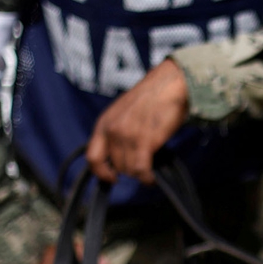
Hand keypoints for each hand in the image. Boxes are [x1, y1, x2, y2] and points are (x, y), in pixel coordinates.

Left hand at [86, 57, 188, 184]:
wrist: (169, 85)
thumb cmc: (152, 97)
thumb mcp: (123, 113)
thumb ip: (117, 131)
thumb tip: (120, 154)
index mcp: (104, 123)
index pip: (92, 157)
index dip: (101, 172)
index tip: (112, 178)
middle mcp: (112, 130)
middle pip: (115, 165)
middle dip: (129, 169)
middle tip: (142, 165)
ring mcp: (127, 136)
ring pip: (129, 169)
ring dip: (140, 173)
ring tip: (150, 169)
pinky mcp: (144, 141)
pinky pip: (141, 169)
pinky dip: (147, 178)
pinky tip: (152, 177)